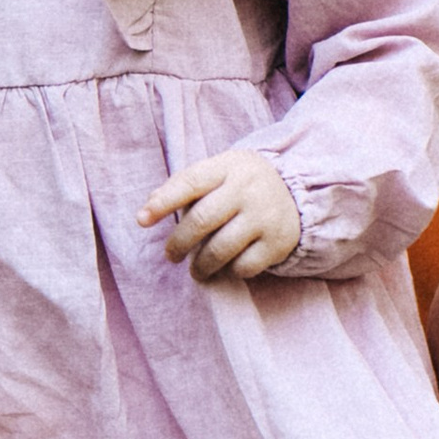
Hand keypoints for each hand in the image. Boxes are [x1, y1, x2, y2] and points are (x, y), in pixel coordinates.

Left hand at [137, 147, 301, 282]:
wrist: (297, 193)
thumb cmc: (243, 185)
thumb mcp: (219, 172)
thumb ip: (185, 185)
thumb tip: (148, 208)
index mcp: (229, 166)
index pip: (191, 182)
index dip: (163, 202)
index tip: (141, 220)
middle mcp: (247, 189)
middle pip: (202, 219)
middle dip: (179, 243)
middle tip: (171, 255)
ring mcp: (264, 216)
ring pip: (221, 249)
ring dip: (200, 265)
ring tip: (196, 270)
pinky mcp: (277, 243)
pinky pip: (243, 266)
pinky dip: (229, 272)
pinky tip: (225, 267)